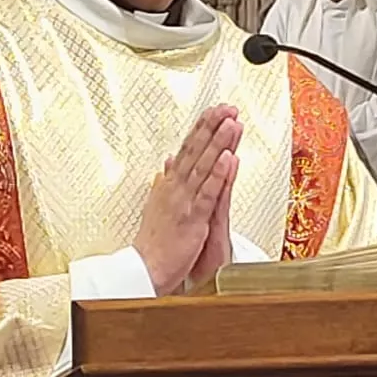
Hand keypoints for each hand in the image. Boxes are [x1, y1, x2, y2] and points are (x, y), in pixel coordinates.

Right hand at [135, 105, 241, 294]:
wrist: (145, 269)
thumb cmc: (154, 242)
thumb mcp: (158, 205)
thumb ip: (165, 182)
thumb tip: (168, 163)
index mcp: (169, 185)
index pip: (187, 150)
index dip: (201, 128)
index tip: (214, 110)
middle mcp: (175, 188)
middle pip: (195, 151)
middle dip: (212, 127)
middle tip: (227, 107)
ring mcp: (184, 202)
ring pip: (204, 166)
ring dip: (218, 143)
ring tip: (231, 122)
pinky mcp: (193, 218)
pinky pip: (208, 193)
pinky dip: (219, 174)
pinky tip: (229, 158)